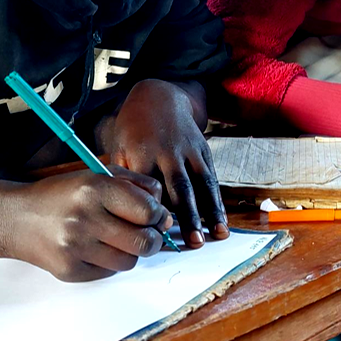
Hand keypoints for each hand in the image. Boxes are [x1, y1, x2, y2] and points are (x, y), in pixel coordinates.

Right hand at [10, 168, 173, 281]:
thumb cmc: (62, 195)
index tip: (155, 216)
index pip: (148, 211)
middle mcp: (85, 219)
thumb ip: (136, 185)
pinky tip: (95, 248)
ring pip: (129, 262)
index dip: (159, 215)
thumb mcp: (97, 176)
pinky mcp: (70, 271)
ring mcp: (75, 248)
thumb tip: (165, 213)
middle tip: (148, 234)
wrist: (15, 219)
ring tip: (117, 240)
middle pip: (144, 242)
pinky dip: (109, 263)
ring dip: (131, 253)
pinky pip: (108, 273)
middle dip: (153, 239)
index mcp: (94, 189)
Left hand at [108, 80, 225, 247]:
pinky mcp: (203, 150)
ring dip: (208, 212)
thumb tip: (126, 215)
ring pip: (201, 184)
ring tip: (214, 236)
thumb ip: (123, 180)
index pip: (148, 188)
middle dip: (187, 217)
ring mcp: (188, 150)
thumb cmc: (133, 131)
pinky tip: (221, 222)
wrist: (158, 97)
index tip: (157, 236)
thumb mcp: (119, 148)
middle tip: (192, 243)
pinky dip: (217, 202)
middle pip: (179, 188)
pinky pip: (211, 178)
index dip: (153, 213)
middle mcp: (168, 150)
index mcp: (142, 152)